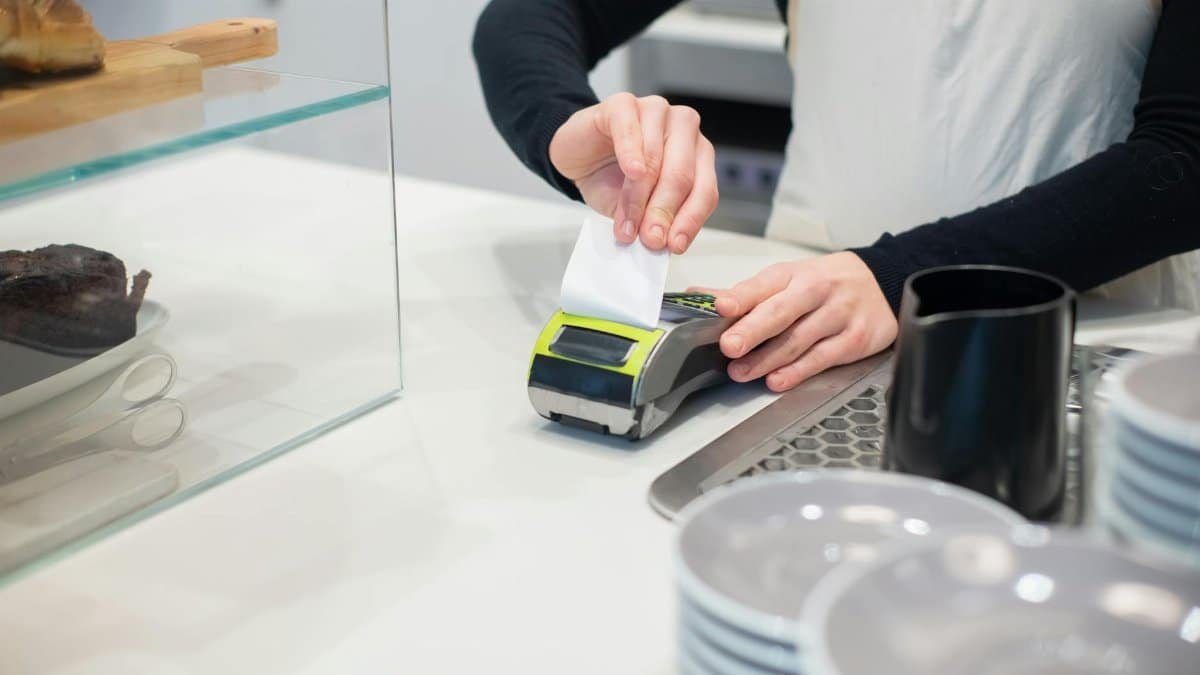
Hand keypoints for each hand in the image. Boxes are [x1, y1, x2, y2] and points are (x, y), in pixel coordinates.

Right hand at [549, 93, 717, 253]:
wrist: (576, 156)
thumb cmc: (609, 178)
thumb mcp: (633, 210)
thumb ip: (649, 221)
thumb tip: (658, 240)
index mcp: (696, 156)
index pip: (704, 190)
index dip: (690, 220)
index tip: (673, 245)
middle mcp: (682, 131)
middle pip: (682, 176)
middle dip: (664, 212)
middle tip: (650, 238)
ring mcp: (656, 112)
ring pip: (657, 158)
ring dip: (640, 195)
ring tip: (627, 220)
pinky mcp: (623, 104)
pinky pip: (631, 129)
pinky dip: (631, 153)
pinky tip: (631, 172)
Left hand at [699, 252, 898, 392]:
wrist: (880, 283)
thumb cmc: (824, 284)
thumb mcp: (787, 280)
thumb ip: (745, 295)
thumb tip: (698, 297)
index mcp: (792, 274)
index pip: (762, 285)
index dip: (740, 297)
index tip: (720, 306)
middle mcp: (816, 291)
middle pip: (781, 311)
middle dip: (753, 329)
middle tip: (729, 345)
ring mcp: (838, 315)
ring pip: (798, 339)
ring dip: (767, 359)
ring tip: (740, 372)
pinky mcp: (855, 340)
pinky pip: (822, 358)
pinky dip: (798, 372)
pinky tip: (777, 379)